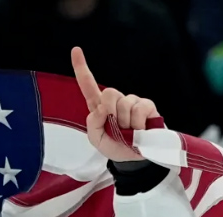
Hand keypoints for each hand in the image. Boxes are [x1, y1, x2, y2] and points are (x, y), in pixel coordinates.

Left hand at [72, 47, 158, 161]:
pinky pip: (139, 108)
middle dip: (112, 112)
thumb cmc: (116, 147)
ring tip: (131, 133)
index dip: (81, 67)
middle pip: (109, 92)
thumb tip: (102, 108)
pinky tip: (141, 129)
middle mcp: (116, 100)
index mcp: (100, 106)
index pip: (88, 84)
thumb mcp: (97, 140)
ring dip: (126, 123)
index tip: (76, 50)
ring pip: (125, 103)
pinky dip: (139, 123)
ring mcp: (132, 102)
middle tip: (118, 128)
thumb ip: (93, 124)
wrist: (135, 160)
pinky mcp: (147, 106)